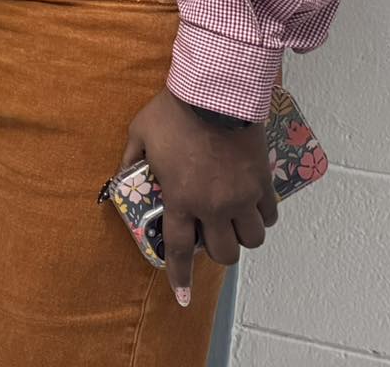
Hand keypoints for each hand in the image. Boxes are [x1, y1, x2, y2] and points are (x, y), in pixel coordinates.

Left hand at [122, 90, 273, 306]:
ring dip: (242, 237)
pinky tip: (253, 207)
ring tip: (233, 222)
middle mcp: (214, 207)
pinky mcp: (262, 183)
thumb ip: (129, 162)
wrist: (213, 93)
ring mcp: (242, 197)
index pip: (180, 251)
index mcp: (181, 200)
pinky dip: (262, 217)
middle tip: (209, 234)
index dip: (180, 277)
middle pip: (224, 254)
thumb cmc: (172, 113)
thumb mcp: (139, 136)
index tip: (181, 297)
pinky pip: (270, 216)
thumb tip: (119, 178)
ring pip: (252, 240)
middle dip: (216, 252)